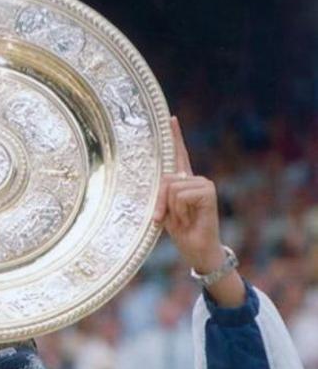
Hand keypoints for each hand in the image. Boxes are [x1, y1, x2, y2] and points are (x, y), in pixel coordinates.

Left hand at [153, 117, 224, 273]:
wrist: (198, 250)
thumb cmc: (182, 233)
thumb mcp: (166, 212)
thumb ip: (163, 195)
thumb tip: (166, 182)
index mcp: (184, 182)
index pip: (179, 155)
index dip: (175, 137)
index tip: (170, 118)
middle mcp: (195, 179)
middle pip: (166, 179)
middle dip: (160, 202)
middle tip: (164, 219)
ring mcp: (203, 184)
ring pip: (172, 188)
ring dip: (171, 209)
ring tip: (183, 220)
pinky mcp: (208, 191)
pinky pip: (181, 195)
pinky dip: (180, 211)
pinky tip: (191, 218)